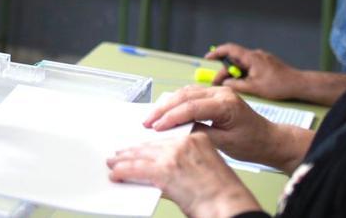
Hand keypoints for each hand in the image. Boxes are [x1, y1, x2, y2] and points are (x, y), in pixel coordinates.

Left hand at [108, 133, 260, 217]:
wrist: (231, 207)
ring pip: (139, 156)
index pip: (166, 139)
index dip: (150, 144)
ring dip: (123, 161)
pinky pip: (135, 169)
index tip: (140, 146)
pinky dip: (122, 172)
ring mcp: (172, 156)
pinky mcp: (163, 171)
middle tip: (121, 154)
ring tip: (113, 163)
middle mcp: (183, 144)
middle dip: (133, 152)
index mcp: (197, 139)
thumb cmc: (224, 195)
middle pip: (150, 145)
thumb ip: (183, 162)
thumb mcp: (205, 168)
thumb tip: (161, 167)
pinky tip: (116, 174)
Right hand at [143, 85, 288, 166]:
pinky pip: (191, 94)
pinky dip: (176, 102)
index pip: (191, 107)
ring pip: (185, 92)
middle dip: (163, 109)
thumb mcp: (225, 143)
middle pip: (184, 96)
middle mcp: (221, 93)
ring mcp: (218, 91)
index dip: (171, 117)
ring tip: (152, 117)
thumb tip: (177, 130)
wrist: (269, 139)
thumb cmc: (252, 143)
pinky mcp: (215, 94)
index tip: (156, 127)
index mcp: (226, 104)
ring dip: (167, 104)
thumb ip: (200, 132)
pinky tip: (166, 110)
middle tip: (148, 121)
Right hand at [205, 43, 300, 100]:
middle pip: (234, 59)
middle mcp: (256, 55)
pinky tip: (246, 84)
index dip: (216, 52)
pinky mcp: (267, 64)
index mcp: (251, 57)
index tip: (207, 59)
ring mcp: (262, 59)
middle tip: (219, 81)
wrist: (300, 85)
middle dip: (225, 70)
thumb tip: (225, 82)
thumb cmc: (280, 85)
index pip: (229, 49)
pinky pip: (250, 66)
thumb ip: (236, 84)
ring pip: (242, 64)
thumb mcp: (254, 88)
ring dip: (236, 73)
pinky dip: (244, 73)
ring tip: (234, 85)